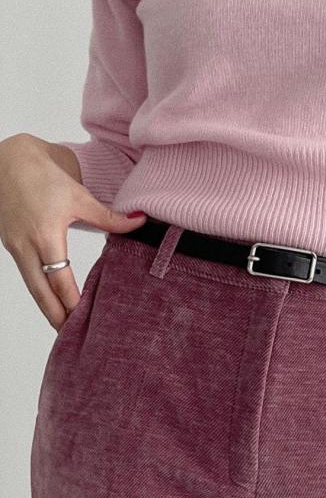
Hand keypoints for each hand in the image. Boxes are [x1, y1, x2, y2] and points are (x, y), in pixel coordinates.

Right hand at [0, 133, 146, 330]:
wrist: (6, 160)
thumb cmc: (43, 176)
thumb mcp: (79, 196)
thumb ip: (110, 217)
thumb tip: (140, 222)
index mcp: (45, 236)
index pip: (60, 280)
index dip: (72, 302)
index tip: (85, 319)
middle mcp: (26, 247)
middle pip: (41, 293)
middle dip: (56, 316)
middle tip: (72, 338)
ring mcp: (15, 247)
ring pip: (32, 287)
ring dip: (47, 306)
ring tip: (63, 326)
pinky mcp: (11, 244)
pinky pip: (27, 274)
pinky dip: (40, 290)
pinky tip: (52, 299)